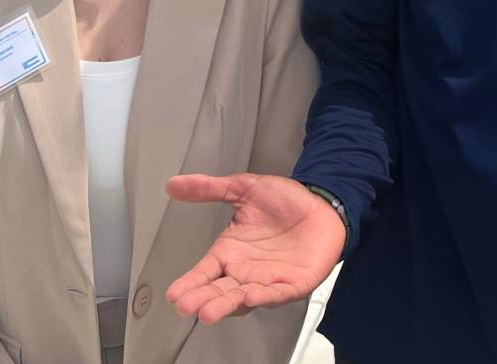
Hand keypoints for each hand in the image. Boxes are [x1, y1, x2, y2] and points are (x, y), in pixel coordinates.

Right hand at [164, 173, 346, 322]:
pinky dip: (263, 298)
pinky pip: (276, 295)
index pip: (204, 273)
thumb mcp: (244, 189)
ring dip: (225, 306)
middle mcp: (245, 271)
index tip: (174, 293)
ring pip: (242, 298)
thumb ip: (209, 189)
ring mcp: (268, 281)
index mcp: (230, 252)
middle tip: (186, 306)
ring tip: (208, 312)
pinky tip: (249, 296)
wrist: (323, 204)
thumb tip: (174, 184)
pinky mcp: (293, 284)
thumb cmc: (286, 202)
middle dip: (202, 300)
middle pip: (219, 291)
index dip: (190, 283)